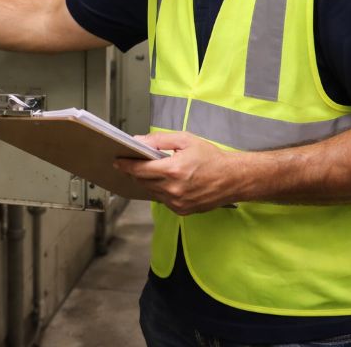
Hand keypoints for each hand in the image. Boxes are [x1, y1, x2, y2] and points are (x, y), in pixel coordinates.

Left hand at [114, 132, 238, 214]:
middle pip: (142, 181)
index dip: (126, 164)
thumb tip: (139, 141)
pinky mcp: (182, 210)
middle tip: (133, 162)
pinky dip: (160, 190)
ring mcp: (177, 202)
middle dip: (136, 171)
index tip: (118, 161)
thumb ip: (160, 140)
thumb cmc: (211, 158)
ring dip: (148, 181)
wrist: (232, 179)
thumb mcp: (186, 140)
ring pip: (151, 191)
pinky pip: (162, 200)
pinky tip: (167, 182)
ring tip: (152, 171)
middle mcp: (173, 189)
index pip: (140, 169)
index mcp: (173, 170)